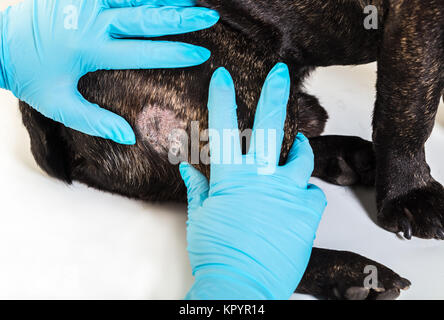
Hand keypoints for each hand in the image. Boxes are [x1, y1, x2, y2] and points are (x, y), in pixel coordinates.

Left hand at [0, 0, 218, 143]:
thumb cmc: (31, 77)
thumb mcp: (59, 106)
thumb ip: (95, 121)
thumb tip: (128, 137)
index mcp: (90, 50)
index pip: (142, 51)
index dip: (173, 53)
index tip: (200, 53)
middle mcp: (91, 21)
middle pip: (144, 18)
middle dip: (180, 19)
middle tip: (208, 17)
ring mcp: (85, 2)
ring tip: (193, 1)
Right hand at [180, 63, 326, 299]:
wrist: (242, 284)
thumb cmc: (216, 253)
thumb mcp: (200, 218)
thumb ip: (198, 189)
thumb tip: (187, 168)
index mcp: (231, 178)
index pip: (223, 128)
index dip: (222, 99)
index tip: (222, 76)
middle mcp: (261, 178)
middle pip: (269, 126)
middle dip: (274, 94)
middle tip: (279, 74)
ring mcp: (288, 193)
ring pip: (300, 158)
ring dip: (298, 149)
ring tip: (298, 146)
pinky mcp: (308, 212)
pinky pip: (313, 194)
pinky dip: (305, 195)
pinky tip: (297, 203)